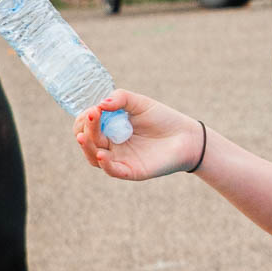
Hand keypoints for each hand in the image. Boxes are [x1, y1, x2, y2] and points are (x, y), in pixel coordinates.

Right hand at [74, 89, 203, 180]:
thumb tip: (100, 104)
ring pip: (94, 158)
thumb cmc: (163, 119)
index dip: (85, 119)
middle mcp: (111, 146)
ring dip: (87, 147)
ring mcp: (120, 160)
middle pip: (88, 141)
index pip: (87, 127)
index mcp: (109, 130)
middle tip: (91, 116)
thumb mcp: (141, 103)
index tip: (92, 110)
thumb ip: (121, 98)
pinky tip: (102, 154)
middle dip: (86, 129)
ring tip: (84, 136)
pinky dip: (105, 164)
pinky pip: (113, 171)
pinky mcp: (131, 171)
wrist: (187, 136)